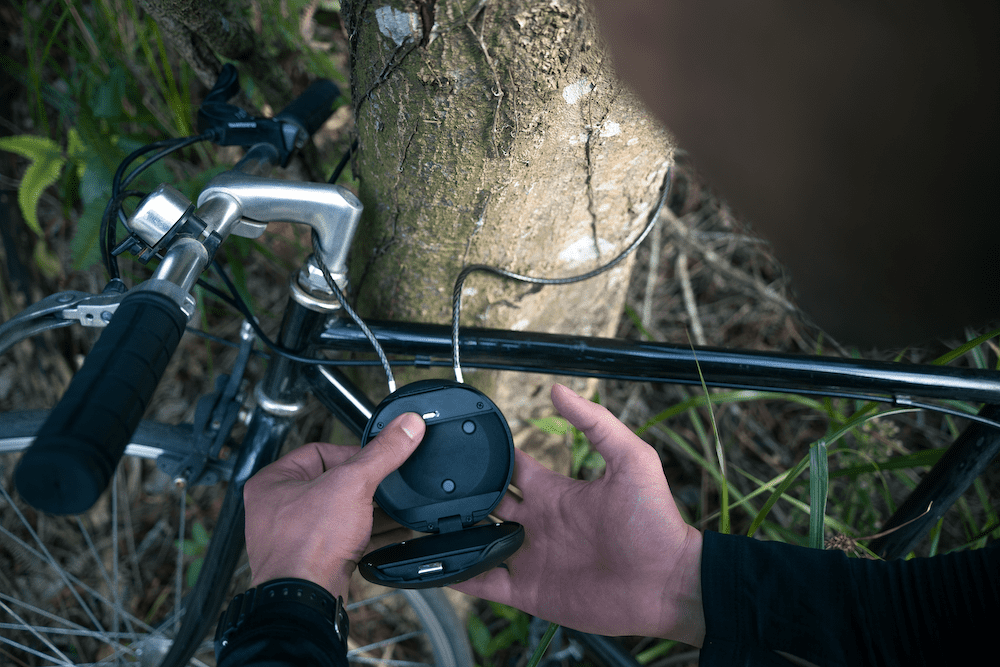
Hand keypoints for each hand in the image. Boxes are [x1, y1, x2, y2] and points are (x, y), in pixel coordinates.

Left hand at [243, 412, 425, 598]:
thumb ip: (383, 453)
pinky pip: (344, 538)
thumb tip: (407, 425)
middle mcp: (277, 508)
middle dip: (365, 486)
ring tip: (395, 509)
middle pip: (332, 482)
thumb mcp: (353, 484)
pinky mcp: (312, 559)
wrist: (306, 601)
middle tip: (386, 485)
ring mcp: (293, 537)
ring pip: (340, 512)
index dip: (352, 453)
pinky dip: (368, 535)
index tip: (376, 458)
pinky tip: (391, 533)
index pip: (318, 451)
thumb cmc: (307, 545)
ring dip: (370, 512)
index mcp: (273, 481)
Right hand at [449, 384, 704, 645]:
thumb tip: (559, 388)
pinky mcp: (529, 590)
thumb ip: (595, 423)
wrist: (667, 581)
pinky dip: (460, 576)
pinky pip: (485, 583)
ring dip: (456, 535)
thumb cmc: (654, 520)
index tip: (461, 440)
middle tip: (431, 483)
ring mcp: (531, 557)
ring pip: (480, 542)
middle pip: (488, 503)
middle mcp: (538, 522)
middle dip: (462, 494)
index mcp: (555, 491)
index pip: (512, 467)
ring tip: (423, 524)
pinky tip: (436, 566)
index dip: (489, 454)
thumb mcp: (631, 459)